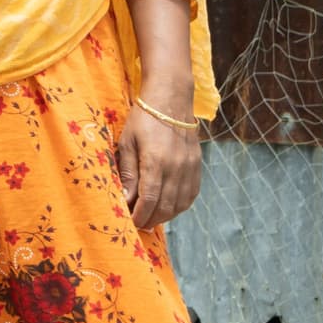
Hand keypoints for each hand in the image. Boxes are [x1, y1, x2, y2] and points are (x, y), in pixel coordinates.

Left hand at [115, 98, 203, 228]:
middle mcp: (176, 167)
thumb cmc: (143, 119)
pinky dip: (179, 206)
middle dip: (151, 219)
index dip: (140, 216)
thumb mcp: (127, 142)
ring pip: (180, 204)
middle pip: (165, 207)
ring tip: (152, 217)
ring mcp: (190, 167)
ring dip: (165, 216)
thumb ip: (128, 172)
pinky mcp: (197, 165)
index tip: (130, 221)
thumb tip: (126, 199)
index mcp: (156, 161)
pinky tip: (168, 207)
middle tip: (139, 223)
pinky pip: (191, 195)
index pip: (149, 200)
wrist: (171, 99)